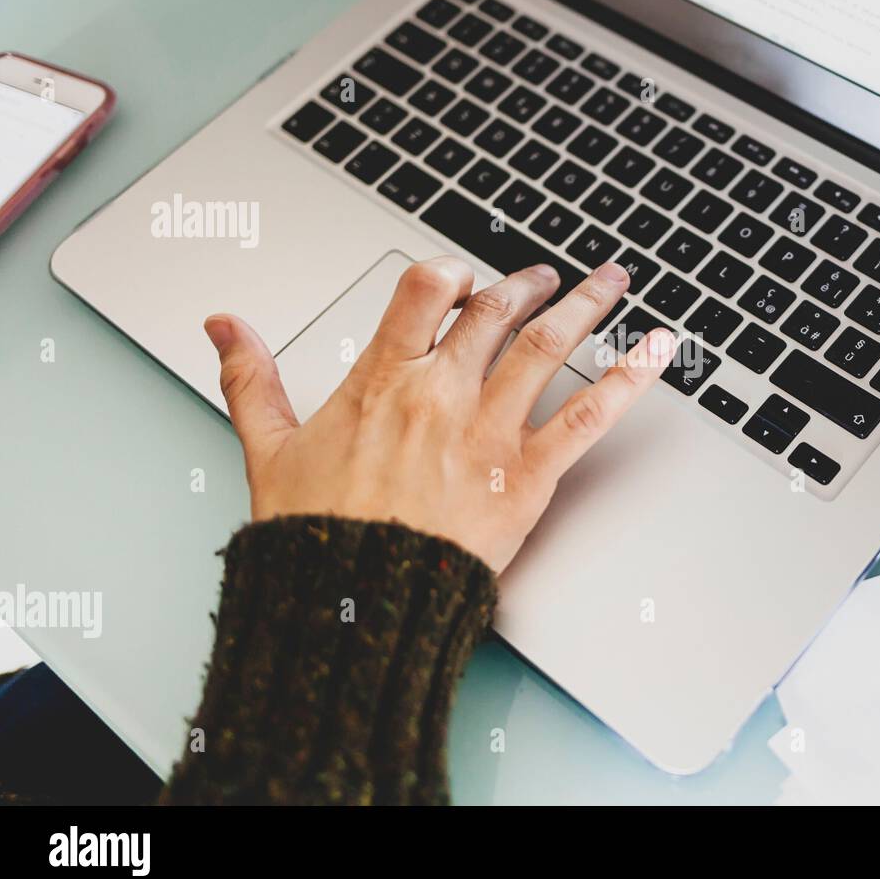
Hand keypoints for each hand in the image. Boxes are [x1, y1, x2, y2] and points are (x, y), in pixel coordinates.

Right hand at [203, 258, 674, 572]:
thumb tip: (222, 326)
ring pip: (548, 347)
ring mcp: (490, 432)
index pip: (425, 292)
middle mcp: (442, 394)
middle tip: (544, 277)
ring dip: (586, 306)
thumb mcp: (267, 447)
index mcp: (383, 381)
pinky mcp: (527, 477)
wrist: (351, 605)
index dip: (450, 272)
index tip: (464, 273)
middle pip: (496, 312)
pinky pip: (589, 416)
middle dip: (525, 286)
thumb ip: (251, 378)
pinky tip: (658, 350)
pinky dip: (630, 378)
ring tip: (611, 281)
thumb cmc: (314, 534)